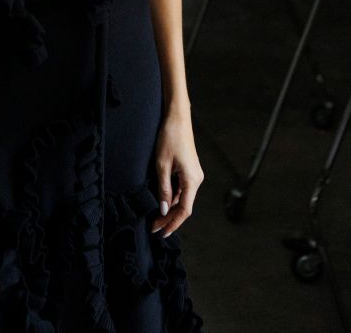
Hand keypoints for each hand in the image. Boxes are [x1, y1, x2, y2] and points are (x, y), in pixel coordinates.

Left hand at [150, 108, 203, 237]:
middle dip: (169, 219)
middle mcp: (196, 179)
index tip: (161, 233)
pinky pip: (182, 189)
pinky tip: (162, 202)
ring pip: (182, 198)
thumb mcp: (162, 165)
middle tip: (153, 228)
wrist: (177, 118)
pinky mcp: (189, 170)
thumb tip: (163, 210)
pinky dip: (172, 197)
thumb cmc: (170, 138)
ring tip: (155, 218)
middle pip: (184, 206)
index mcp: (192, 180)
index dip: (173, 224)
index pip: (184, 210)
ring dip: (170, 209)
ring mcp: (194, 175)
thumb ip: (163, 189)